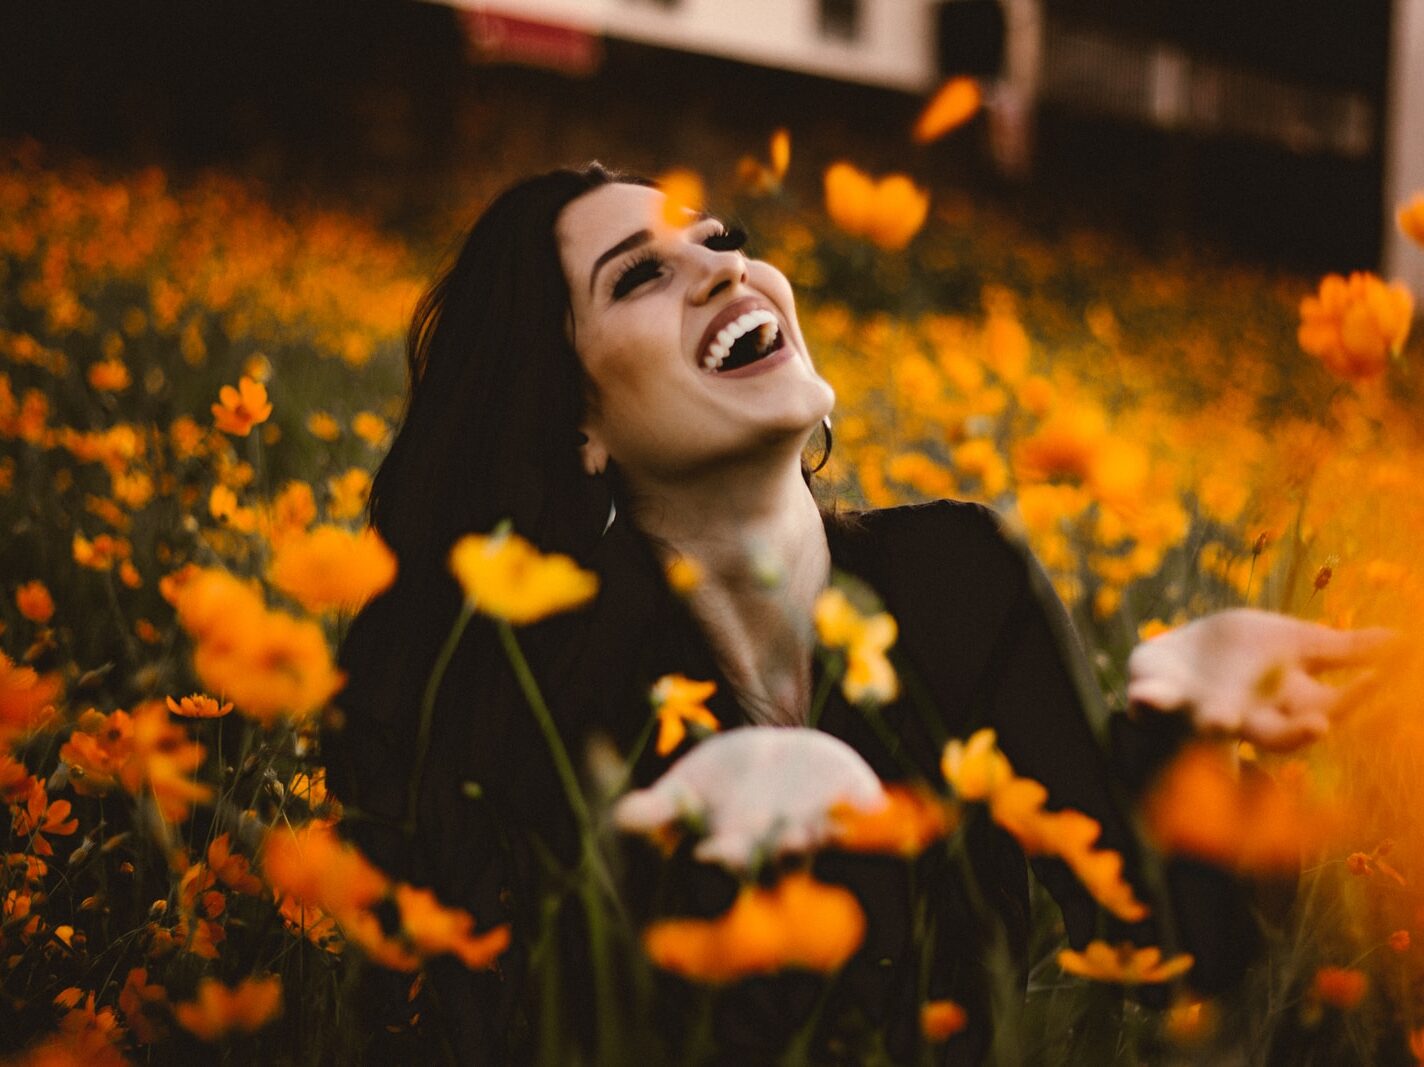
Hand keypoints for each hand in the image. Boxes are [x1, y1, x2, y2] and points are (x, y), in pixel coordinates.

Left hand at [1126, 609, 1392, 750]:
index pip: (1328, 709)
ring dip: (1216, 723)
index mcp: (1284, 704)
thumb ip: (1345, 648)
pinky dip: (1148, 702)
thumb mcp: (1297, 643)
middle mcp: (1247, 716)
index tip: (1380, 680)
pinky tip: (1141, 699)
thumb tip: (1408, 642)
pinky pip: (1151, 703)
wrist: (1183, 650)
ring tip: (1222, 721)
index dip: (1355, 698)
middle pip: (1275, 735)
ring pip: (1211, 725)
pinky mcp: (1159, 695)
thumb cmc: (1249, 653)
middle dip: (1295, 734)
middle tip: (1318, 727)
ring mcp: (1199, 709)